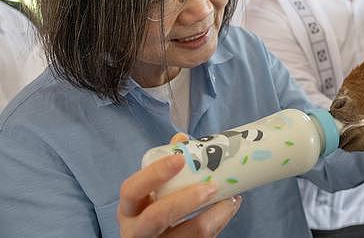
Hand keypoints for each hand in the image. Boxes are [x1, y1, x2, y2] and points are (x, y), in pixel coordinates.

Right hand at [117, 133, 241, 237]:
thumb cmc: (153, 212)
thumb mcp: (152, 193)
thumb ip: (165, 167)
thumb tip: (181, 139)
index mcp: (129, 209)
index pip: (132, 190)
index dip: (155, 174)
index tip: (180, 159)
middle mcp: (137, 230)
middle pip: (156, 217)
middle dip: (186, 201)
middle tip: (211, 186)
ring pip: (189, 233)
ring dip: (215, 213)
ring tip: (231, 197)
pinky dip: (220, 221)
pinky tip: (229, 207)